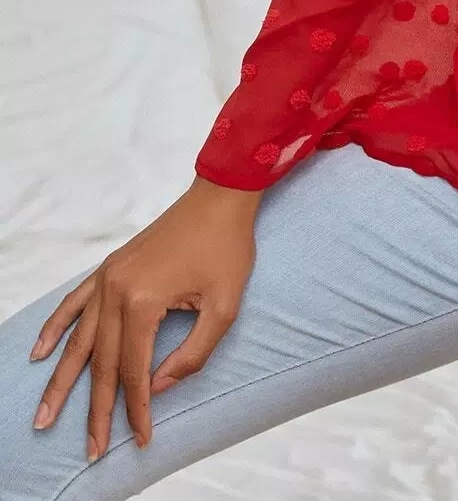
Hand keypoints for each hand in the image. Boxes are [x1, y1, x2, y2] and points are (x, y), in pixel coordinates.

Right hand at [29, 177, 260, 460]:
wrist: (220, 197)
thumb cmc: (228, 249)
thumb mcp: (224, 308)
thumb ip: (193, 354)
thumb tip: (158, 387)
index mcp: (144, 302)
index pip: (133, 371)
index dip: (137, 409)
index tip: (141, 439)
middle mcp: (117, 291)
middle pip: (101, 364)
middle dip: (96, 411)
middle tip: (90, 449)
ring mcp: (109, 278)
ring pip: (79, 341)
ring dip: (61, 381)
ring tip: (44, 416)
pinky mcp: (110, 268)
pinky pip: (74, 303)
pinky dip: (56, 328)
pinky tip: (40, 352)